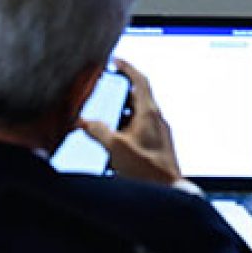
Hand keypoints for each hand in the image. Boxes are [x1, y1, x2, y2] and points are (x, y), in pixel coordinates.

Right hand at [80, 58, 180, 185]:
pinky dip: (128, 127)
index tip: (115, 61)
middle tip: (106, 91)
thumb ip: (97, 131)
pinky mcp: (158, 145)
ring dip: (123, 112)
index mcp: (149, 113)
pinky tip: (117, 141)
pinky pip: (141, 128)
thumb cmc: (147, 169)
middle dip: (121, 92)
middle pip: (139, 96)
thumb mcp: (115, 148)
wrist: (168, 191)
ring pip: (139, 113)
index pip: (140, 80)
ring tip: (106, 119)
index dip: (127, 67)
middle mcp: (157, 119)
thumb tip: (83, 122)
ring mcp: (159, 132)